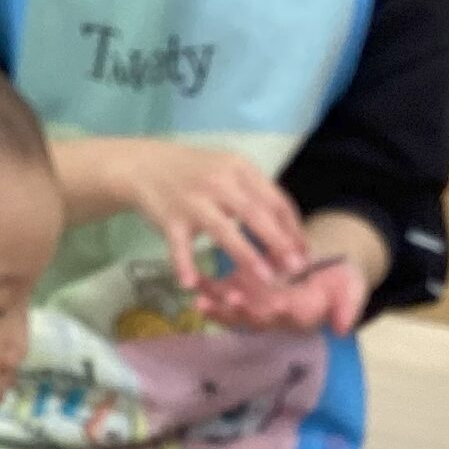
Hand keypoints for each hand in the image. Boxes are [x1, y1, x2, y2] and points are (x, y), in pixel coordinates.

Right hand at [113, 141, 309, 289]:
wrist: (144, 165)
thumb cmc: (196, 173)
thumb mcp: (229, 170)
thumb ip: (255, 194)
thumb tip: (289, 230)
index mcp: (239, 169)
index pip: (275, 199)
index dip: (292, 228)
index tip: (304, 252)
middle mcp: (218, 182)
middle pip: (255, 214)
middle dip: (278, 242)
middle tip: (295, 268)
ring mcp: (193, 201)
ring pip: (223, 231)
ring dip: (246, 256)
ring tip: (265, 279)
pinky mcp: (169, 219)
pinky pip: (179, 247)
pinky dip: (184, 265)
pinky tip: (191, 284)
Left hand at [196, 255, 369, 335]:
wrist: (320, 266)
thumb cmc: (339, 278)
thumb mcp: (351, 287)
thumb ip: (348, 306)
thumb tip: (342, 329)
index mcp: (303, 315)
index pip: (293, 318)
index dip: (285, 312)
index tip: (280, 304)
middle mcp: (276, 316)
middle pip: (258, 318)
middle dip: (244, 311)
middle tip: (234, 300)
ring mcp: (256, 306)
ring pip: (236, 312)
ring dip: (219, 308)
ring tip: (203, 302)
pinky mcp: (241, 292)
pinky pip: (221, 295)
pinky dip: (208, 291)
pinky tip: (194, 284)